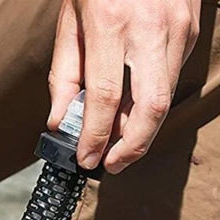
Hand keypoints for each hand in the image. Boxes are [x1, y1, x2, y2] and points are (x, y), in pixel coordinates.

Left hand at [48, 0, 199, 173]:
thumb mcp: (69, 24)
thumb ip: (65, 77)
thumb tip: (59, 123)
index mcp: (110, 26)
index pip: (105, 97)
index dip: (96, 136)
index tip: (86, 159)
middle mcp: (150, 28)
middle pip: (151, 107)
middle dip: (132, 146)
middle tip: (111, 164)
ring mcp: (177, 27)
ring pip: (164, 97)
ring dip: (141, 129)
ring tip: (117, 144)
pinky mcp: (190, 29)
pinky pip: (169, 78)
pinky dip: (149, 101)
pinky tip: (131, 108)